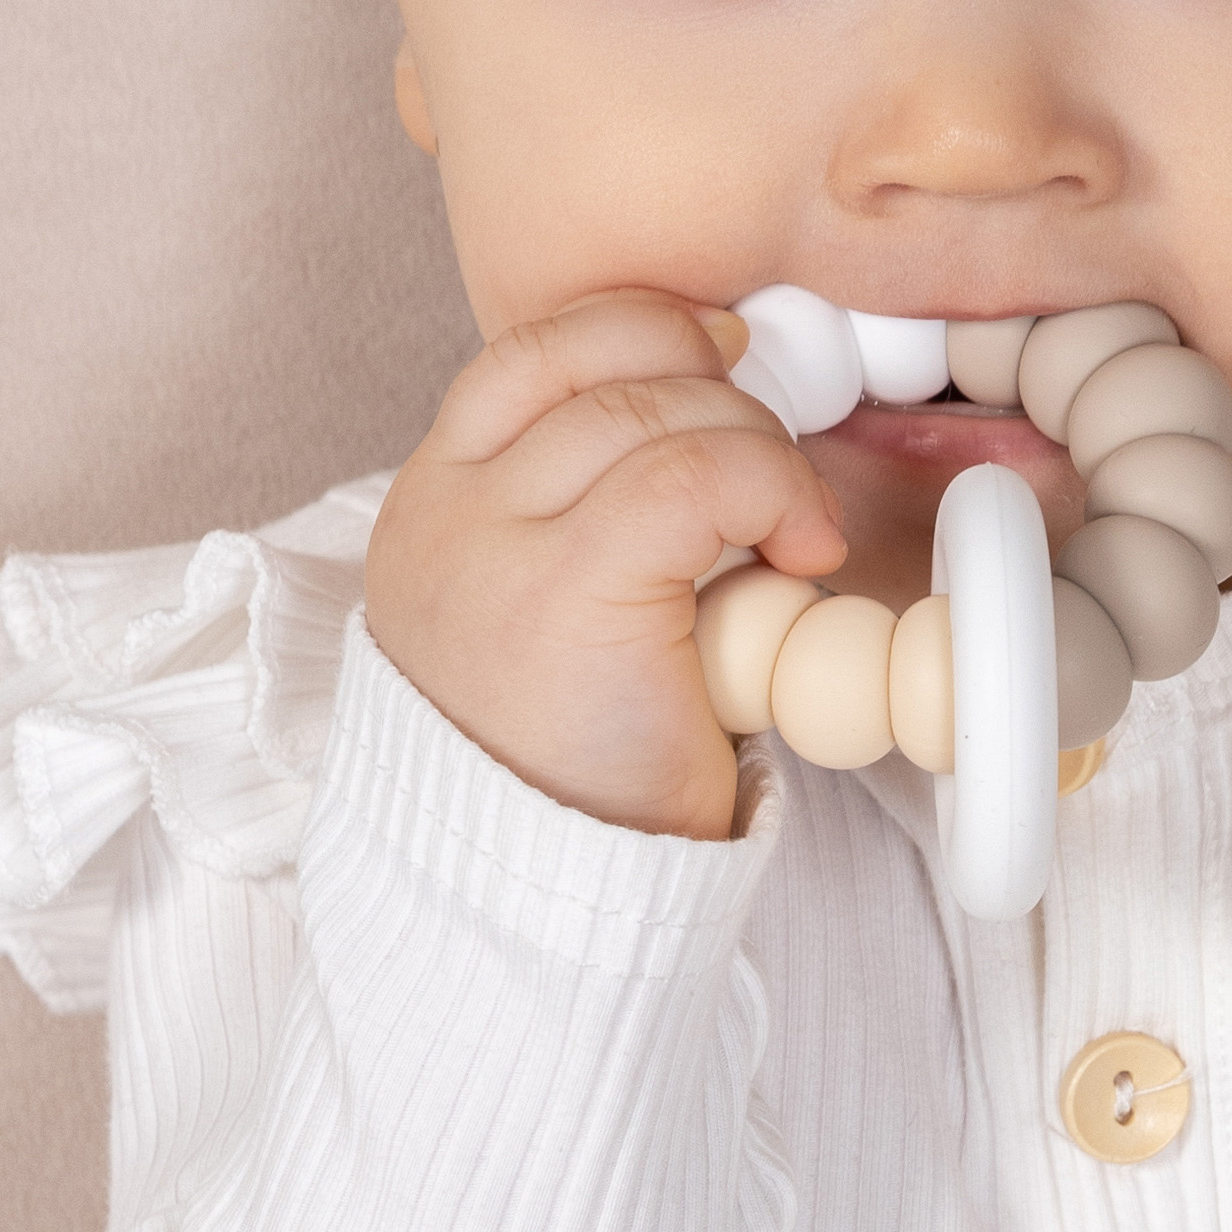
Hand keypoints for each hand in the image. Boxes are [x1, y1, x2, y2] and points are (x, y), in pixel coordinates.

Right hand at [365, 293, 846, 838]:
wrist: (544, 901)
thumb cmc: (577, 770)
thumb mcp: (552, 611)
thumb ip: (583, 514)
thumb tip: (704, 395)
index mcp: (432, 509)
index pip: (531, 354)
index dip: (639, 330)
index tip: (720, 356)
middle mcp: (443, 515)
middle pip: (598, 367)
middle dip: (718, 393)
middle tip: (775, 479)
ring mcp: (492, 551)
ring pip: (652, 411)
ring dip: (756, 450)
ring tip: (792, 534)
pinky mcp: (564, 595)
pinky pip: (691, 477)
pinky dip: (769, 490)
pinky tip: (800, 555)